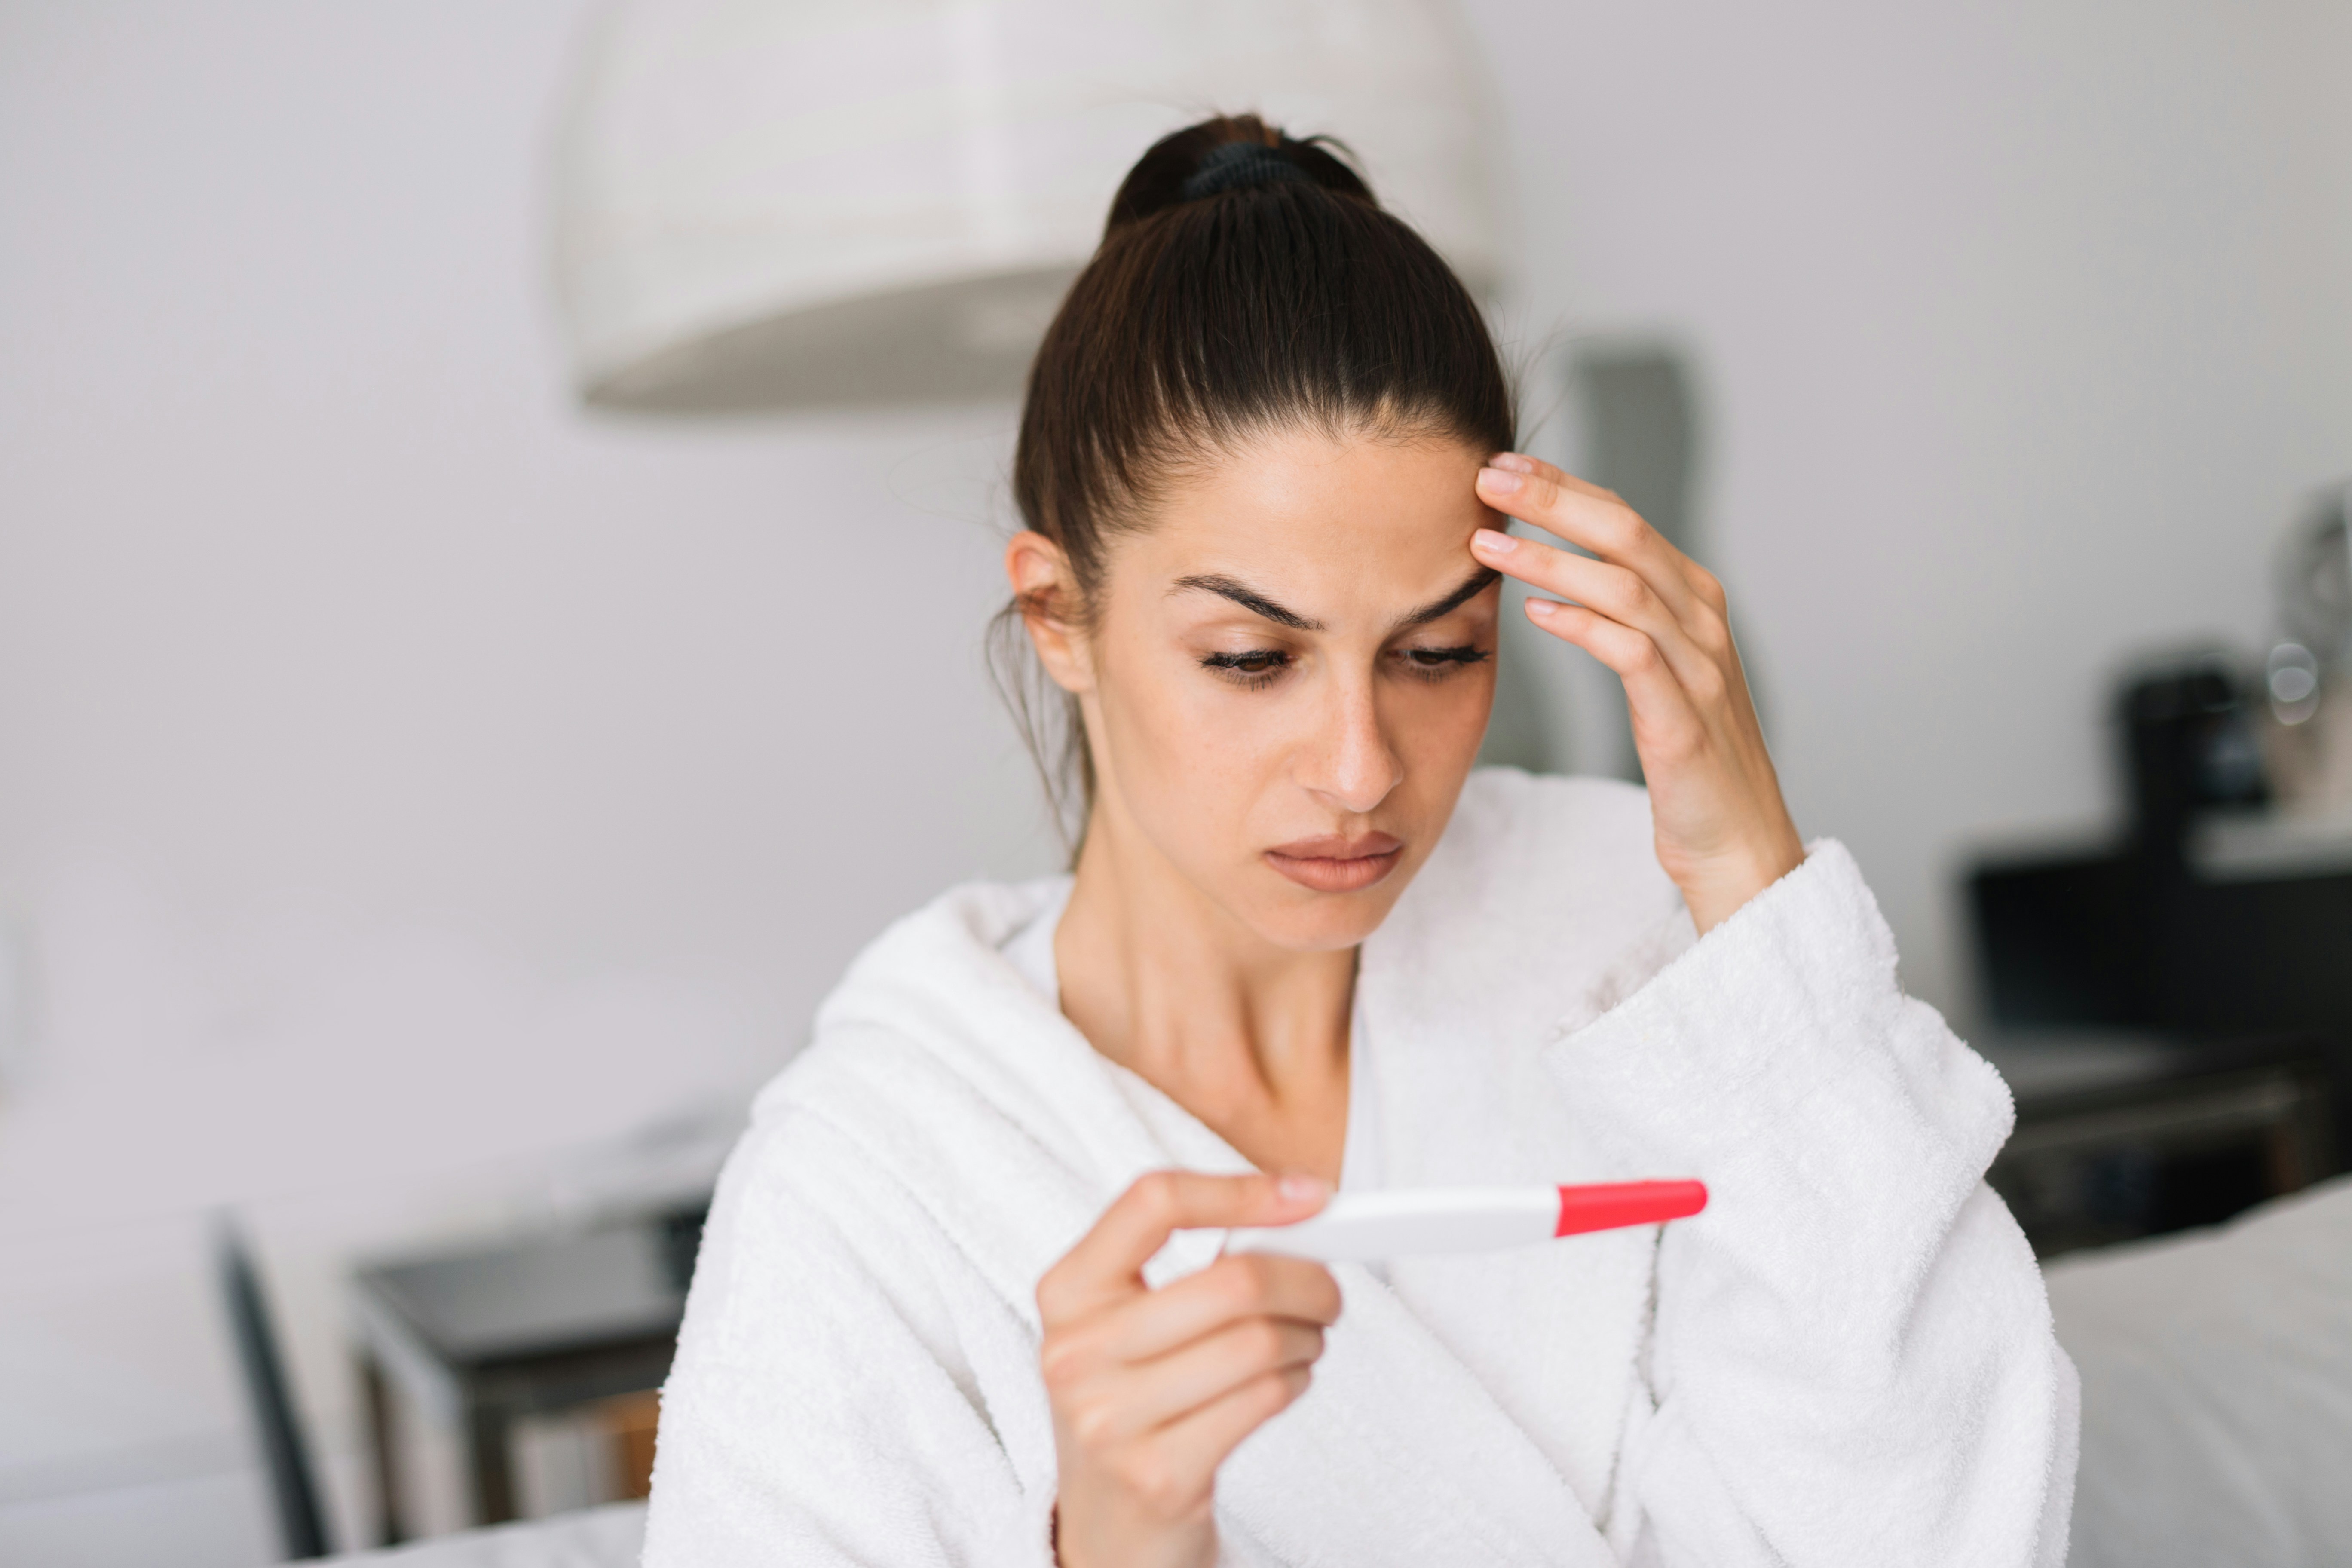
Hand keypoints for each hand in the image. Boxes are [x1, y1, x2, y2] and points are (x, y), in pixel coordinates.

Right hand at [1039, 1171, 1340, 1567]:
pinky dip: (1296, 1382)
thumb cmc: (1132, 1403)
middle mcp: (1076, 1352)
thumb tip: (1296, 1212)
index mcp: (1067, 1291)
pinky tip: (1287, 1381)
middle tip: (1327, 1290)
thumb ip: (1188, 1267)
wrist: (1109, 1526)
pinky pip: (1263, 1399)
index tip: (1308, 1198)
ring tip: (1305, 1342)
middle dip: (1307, 1279)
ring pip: (1258, 1342)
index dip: (1241, 1191)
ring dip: (1308, 1337)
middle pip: (1231, 1280)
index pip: (1154, 1202)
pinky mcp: (1158, 1474)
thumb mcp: (1127, 1326)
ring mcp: (1110, 1419)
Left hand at [1470, 453, 1803, 932]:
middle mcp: (1703, 620)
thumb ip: (1623, 618)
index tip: (1503, 465)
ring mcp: (1698, 667)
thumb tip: (1558, 576)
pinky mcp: (1682, 719)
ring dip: (1550, 557)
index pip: (1625, 519)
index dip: (1564, 486)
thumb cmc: (1690, 758)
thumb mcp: (1659, 673)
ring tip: (1486, 542)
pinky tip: (1535, 611)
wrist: (1739, 841)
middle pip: (1626, 534)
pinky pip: (1631, 653)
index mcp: (1695, 601)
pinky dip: (1582, 625)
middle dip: (1554, 499)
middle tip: (1487, 476)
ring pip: (1624, 586)